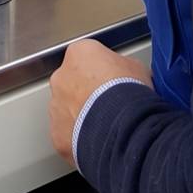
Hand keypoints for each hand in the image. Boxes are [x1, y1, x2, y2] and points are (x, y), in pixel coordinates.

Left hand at [49, 39, 152, 163]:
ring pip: (66, 109)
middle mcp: (61, 77)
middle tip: (107, 103)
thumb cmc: (129, 94)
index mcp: (80, 53)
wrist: (122, 126)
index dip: (101, 70)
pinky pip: (66, 133)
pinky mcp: (57, 132)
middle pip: (71, 81)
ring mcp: (56, 105)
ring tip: (104, 124)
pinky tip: (97, 139)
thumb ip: (122, 66)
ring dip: (80, 114)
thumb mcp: (136, 67)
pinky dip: (77, 137)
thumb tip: (125, 74)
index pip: (86, 56)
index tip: (112, 79)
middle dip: (85, 92)